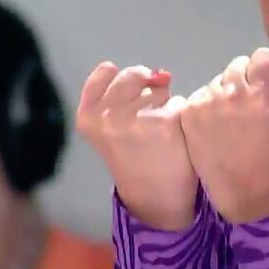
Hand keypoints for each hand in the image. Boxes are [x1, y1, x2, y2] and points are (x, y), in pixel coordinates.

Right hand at [77, 62, 197, 230]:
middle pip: (135, 74)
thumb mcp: (112, 124)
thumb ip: (126, 93)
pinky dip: (181, 116)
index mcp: (87, 116)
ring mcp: (135, 118)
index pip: (106, 71)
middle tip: (146, 123)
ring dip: (165, 104)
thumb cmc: (134, 154)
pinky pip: (179, 102)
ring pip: (159, 88)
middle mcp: (106, 116)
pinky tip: (174, 139)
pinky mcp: (164, 122)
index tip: (125, 103)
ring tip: (158, 134)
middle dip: (147, 90)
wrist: (154, 197)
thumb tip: (162, 74)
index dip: (123, 83)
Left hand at [180, 48, 268, 223]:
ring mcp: (208, 101)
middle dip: (245, 79)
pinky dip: (209, 105)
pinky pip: (202, 94)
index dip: (265, 70)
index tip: (266, 85)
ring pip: (219, 79)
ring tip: (231, 119)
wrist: (244, 188)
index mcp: (264, 92)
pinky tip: (216, 126)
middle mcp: (233, 91)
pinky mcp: (190, 112)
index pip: (262, 56)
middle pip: (238, 64)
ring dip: (226, 92)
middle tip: (248, 104)